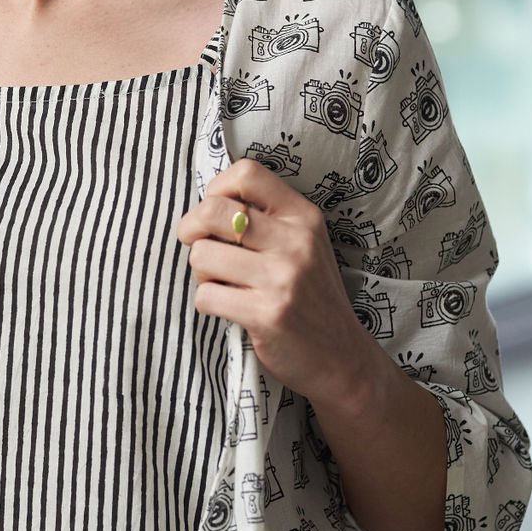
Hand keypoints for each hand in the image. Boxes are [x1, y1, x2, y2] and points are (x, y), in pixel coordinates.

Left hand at [176, 157, 374, 408]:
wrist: (341, 357)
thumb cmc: (310, 297)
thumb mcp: (304, 245)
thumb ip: (266, 219)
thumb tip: (206, 203)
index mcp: (303, 217)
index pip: (247, 173)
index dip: (216, 188)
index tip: (215, 214)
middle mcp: (295, 242)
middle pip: (212, 211)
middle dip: (191, 229)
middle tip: (199, 247)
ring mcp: (282, 278)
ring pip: (202, 255)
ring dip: (201, 272)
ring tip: (223, 284)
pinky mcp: (266, 314)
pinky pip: (206, 295)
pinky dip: (207, 302)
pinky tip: (228, 307)